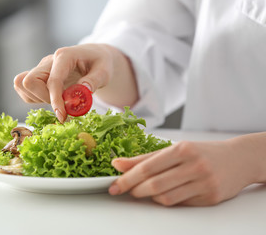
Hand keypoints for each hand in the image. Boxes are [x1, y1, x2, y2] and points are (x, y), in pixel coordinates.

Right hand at [13, 44, 137, 121]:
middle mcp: (49, 61)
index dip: (55, 100)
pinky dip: (35, 99)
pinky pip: (25, 89)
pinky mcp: (39, 76)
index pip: (52, 80)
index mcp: (64, 56)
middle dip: (43, 98)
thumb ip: (94, 81)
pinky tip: (53, 100)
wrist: (95, 57)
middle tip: (62, 105)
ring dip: (37, 98)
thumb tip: (82, 92)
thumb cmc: (101, 63)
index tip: (62, 116)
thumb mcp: (105, 71)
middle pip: (28, 81)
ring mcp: (42, 68)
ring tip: (58, 101)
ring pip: (22, 84)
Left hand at [109, 135, 265, 205]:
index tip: (114, 184)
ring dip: (149, 197)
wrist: (238, 159)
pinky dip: (166, 201)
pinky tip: (164, 194)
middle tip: (125, 190)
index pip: (147, 167)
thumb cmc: (202, 152)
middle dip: (135, 190)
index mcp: (182, 149)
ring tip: (145, 191)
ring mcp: (203, 182)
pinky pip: (180, 204)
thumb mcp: (175, 149)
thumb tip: (118, 163)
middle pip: (154, 184)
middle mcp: (194, 165)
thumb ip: (146, 158)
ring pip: (165, 198)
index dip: (127, 178)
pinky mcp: (210, 197)